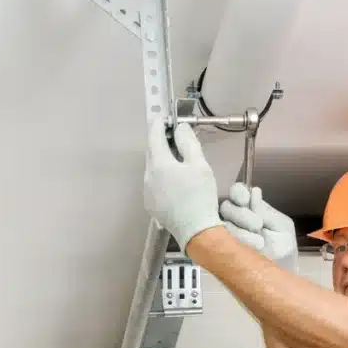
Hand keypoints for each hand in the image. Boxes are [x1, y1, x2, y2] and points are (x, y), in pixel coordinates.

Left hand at [144, 118, 222, 250]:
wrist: (196, 230)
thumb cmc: (200, 197)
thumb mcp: (199, 165)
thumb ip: (188, 142)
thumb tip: (180, 128)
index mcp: (159, 164)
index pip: (154, 136)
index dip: (159, 123)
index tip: (165, 117)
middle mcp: (148, 176)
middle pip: (152, 151)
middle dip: (161, 141)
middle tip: (175, 136)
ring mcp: (147, 191)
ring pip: (152, 168)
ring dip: (162, 159)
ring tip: (179, 160)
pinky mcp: (150, 203)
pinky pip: (153, 182)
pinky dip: (162, 175)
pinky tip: (176, 180)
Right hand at [220, 183, 298, 271]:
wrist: (281, 273)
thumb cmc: (283, 248)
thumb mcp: (281, 226)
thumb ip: (266, 210)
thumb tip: (254, 191)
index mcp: (250, 208)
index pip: (237, 192)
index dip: (238, 193)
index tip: (245, 200)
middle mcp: (235, 218)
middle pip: (226, 206)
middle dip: (241, 215)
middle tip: (258, 226)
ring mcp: (226, 233)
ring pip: (222, 223)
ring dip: (240, 230)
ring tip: (258, 242)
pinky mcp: (220, 248)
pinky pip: (219, 239)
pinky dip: (234, 241)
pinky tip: (247, 247)